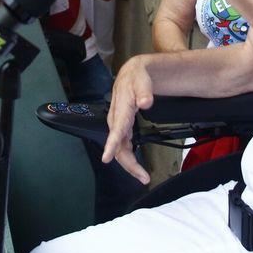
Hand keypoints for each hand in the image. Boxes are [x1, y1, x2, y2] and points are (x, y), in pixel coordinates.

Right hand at [102, 55, 153, 183]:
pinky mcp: (123, 128)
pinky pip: (124, 146)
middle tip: (144, 177)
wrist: (132, 74)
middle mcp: (116, 120)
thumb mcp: (142, 80)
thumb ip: (145, 91)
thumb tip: (146, 103)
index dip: (111, 144)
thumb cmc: (136, 77)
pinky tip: (137, 167)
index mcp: (120, 109)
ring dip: (130, 165)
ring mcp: (119, 125)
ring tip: (143, 177)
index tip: (106, 158)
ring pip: (121, 149)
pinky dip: (130, 158)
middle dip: (129, 164)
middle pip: (118, 146)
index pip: (115, 129)